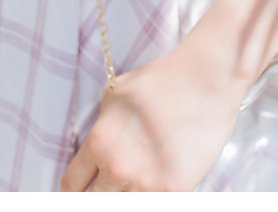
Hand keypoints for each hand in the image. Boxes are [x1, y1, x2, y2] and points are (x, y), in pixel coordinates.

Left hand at [60, 45, 246, 191]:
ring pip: (123, 204)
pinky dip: (153, 195)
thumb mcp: (116, 94)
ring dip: (129, 194)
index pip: (72, 186)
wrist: (206, 78)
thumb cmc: (162, 80)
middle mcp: (117, 166)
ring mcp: (145, 182)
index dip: (75, 191)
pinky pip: (153, 204)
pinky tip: (160, 180)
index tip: (83, 191)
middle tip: (116, 181)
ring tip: (142, 174)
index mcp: (99, 142)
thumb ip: (100, 126)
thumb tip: (92, 150)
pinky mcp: (174, 191)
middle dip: (101, 193)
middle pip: (94, 201)